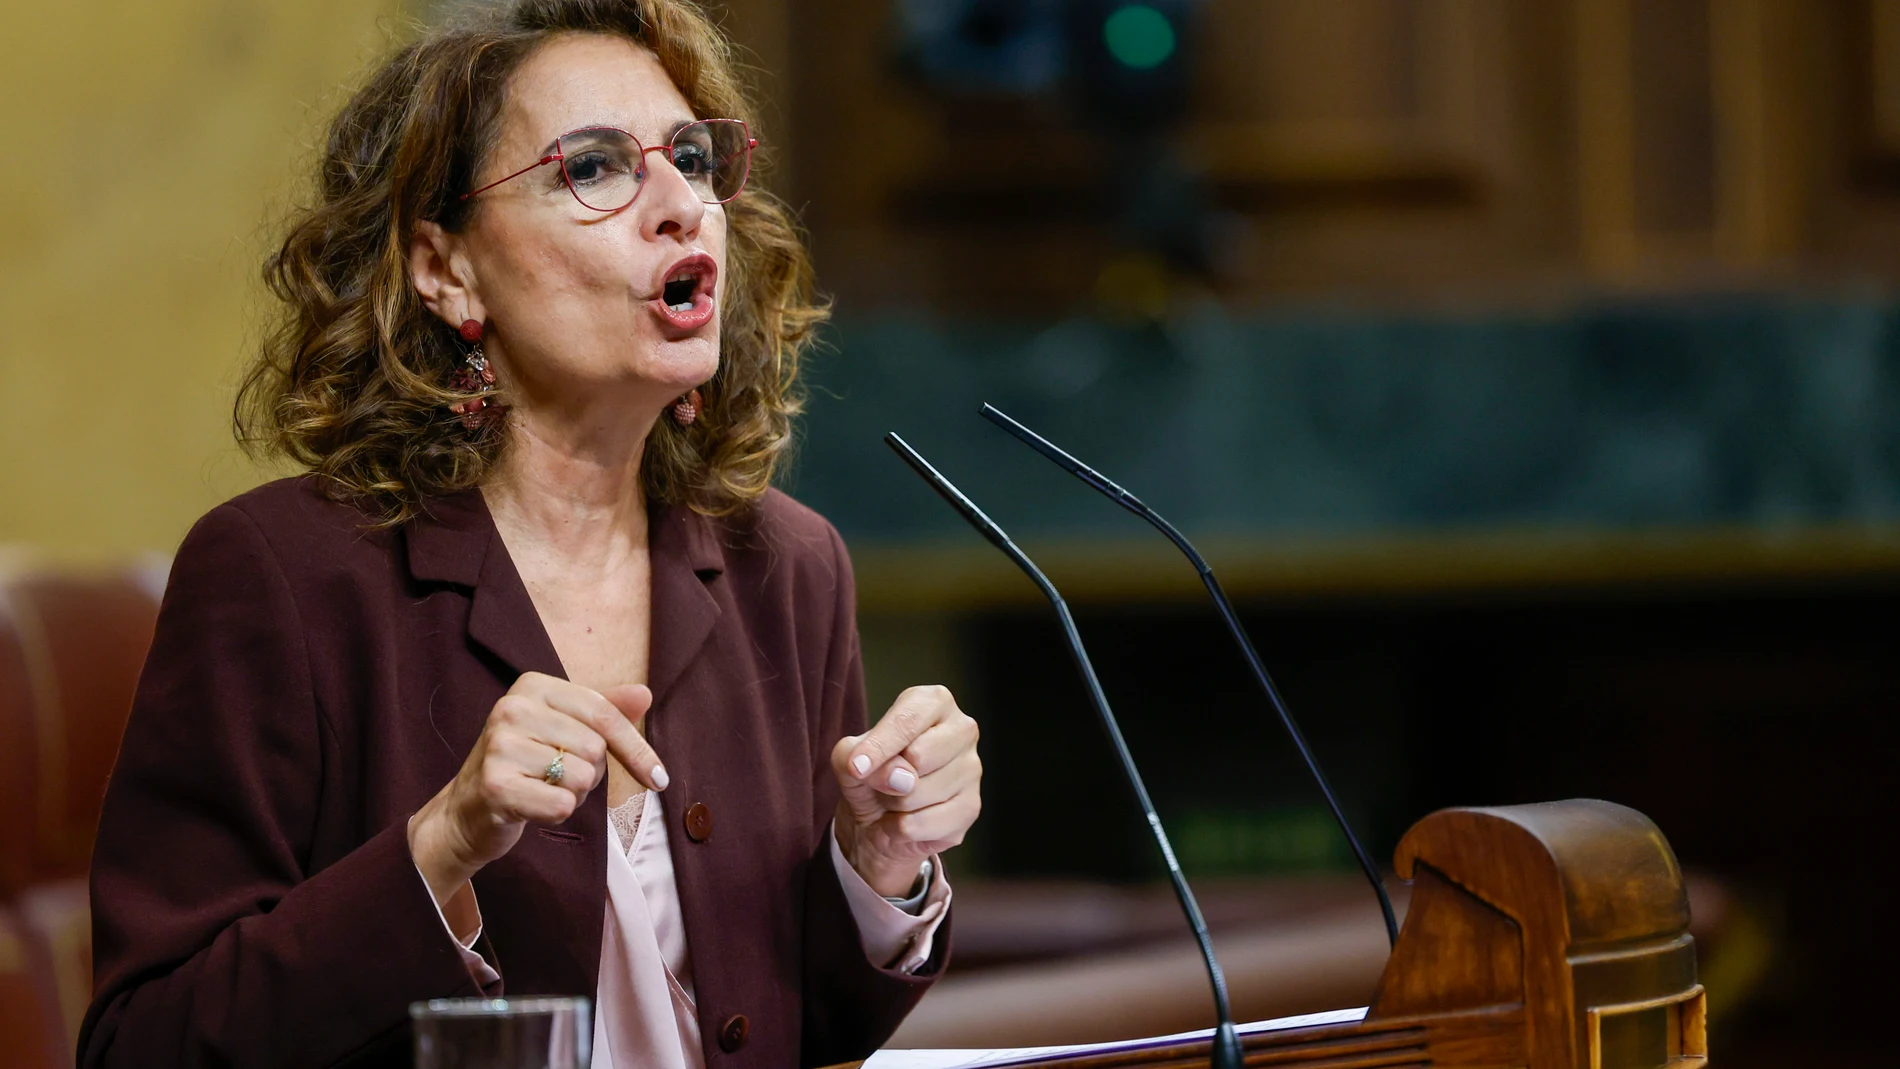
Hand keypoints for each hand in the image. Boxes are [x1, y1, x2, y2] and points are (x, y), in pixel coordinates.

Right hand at [409, 672, 665, 903]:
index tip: (659, 778)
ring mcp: (499, 745)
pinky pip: (562, 805)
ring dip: (573, 794)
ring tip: (542, 788)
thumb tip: (645, 694)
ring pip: (581, 778)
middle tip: (557, 775)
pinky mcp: (495, 785)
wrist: (468, 810)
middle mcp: (511, 708)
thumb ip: (606, 711)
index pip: (605, 714)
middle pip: (595, 748)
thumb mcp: (566, 729)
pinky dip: (557, 812)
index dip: (636, 750)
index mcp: (533, 685)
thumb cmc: (527, 765)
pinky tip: (532, 805)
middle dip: (590, 772)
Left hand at [831, 685, 980, 896]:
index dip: (879, 747)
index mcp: (934, 702)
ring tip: (896, 799)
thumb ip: (856, 755)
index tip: (856, 767)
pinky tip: (906, 820)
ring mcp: (972, 769)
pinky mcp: (971, 808)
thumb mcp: (847, 757)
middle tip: (886, 779)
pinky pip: (922, 824)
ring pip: (918, 794)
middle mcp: (962, 729)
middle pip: (919, 756)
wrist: (878, 820)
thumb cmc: (869, 774)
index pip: (907, 721)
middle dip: (888, 777)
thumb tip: (900, 778)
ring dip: (893, 805)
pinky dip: (900, 829)